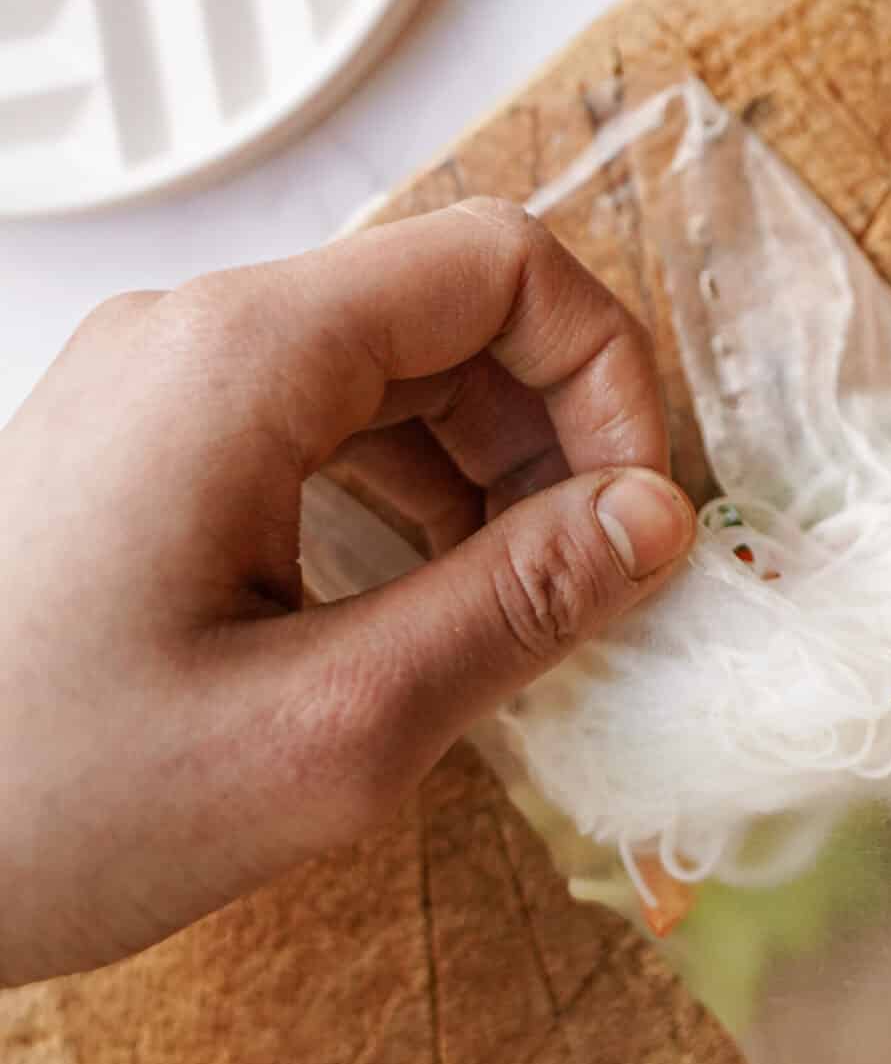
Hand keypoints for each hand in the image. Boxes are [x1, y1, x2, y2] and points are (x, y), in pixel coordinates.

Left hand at [0, 200, 694, 986]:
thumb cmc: (35, 801)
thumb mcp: (321, 734)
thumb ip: (512, 611)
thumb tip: (655, 523)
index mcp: (243, 356)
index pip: (500, 262)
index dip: (606, 373)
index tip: (638, 513)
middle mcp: (198, 335)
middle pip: (449, 308)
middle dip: (554, 433)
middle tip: (596, 582)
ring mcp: (159, 387)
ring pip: (390, 368)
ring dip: (487, 472)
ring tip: (521, 611)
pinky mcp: (139, 452)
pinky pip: (316, 424)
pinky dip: (402, 497)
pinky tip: (425, 607)